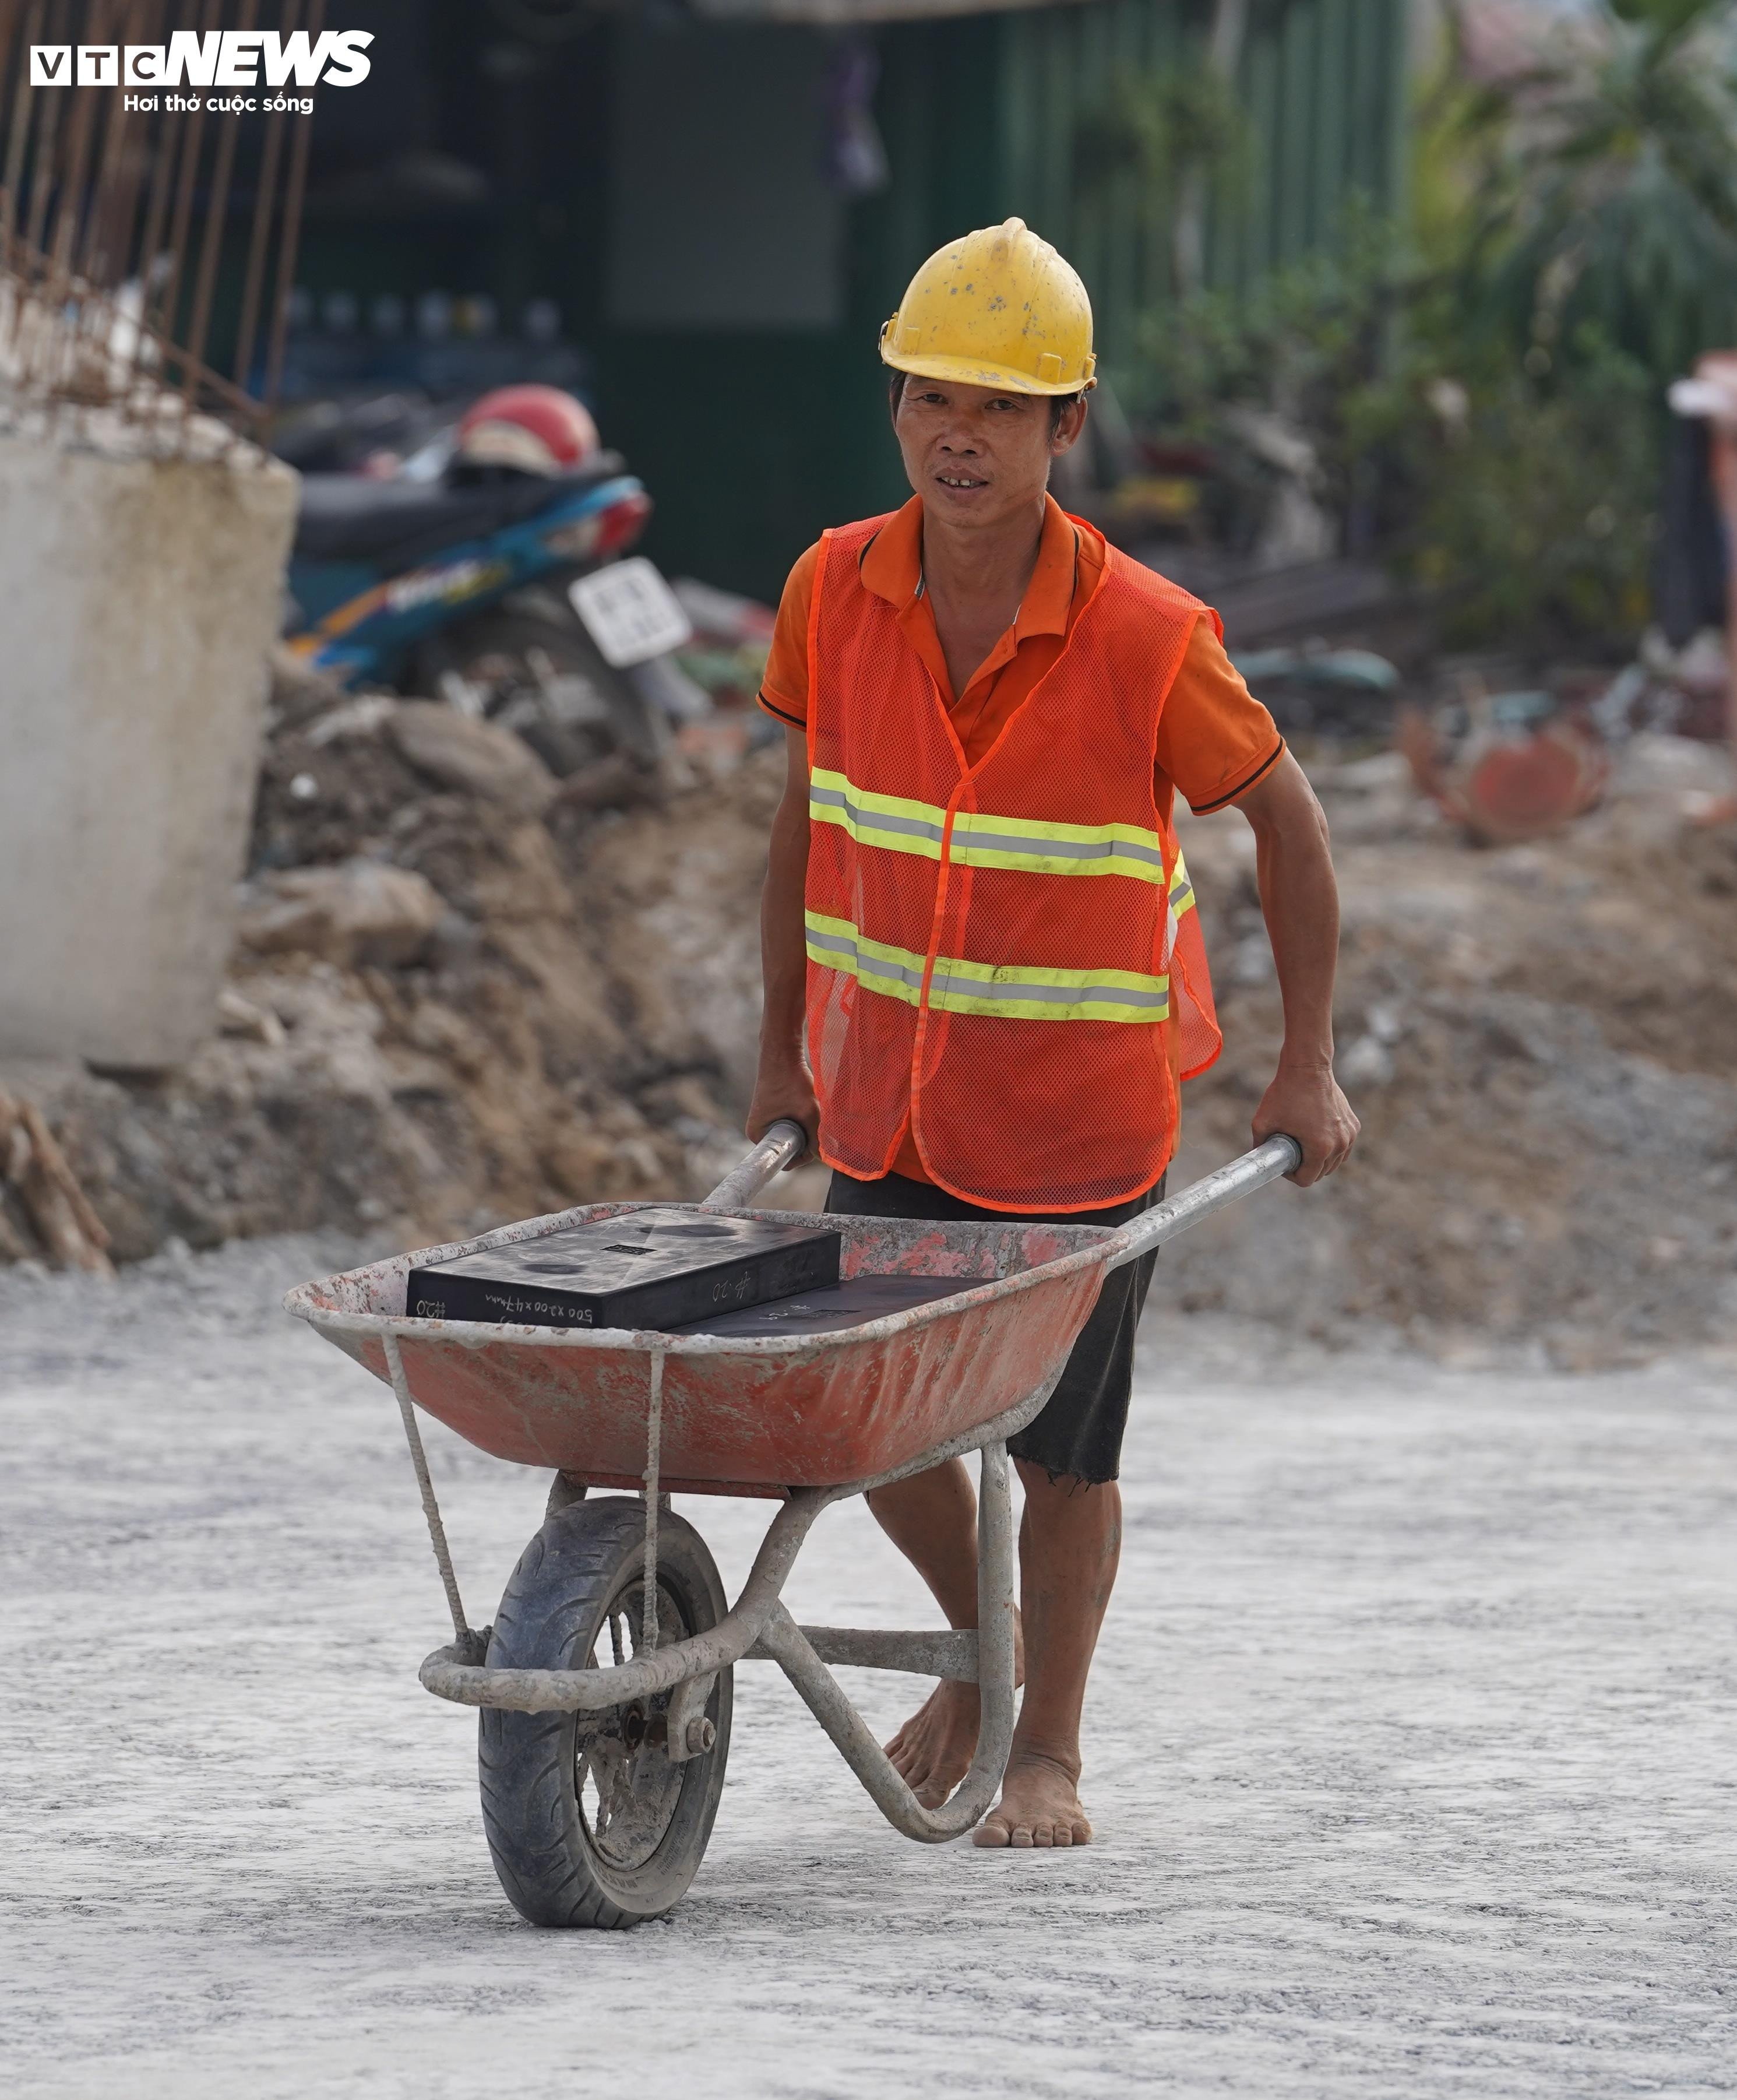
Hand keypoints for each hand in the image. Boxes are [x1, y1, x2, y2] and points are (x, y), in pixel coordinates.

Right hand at [746, 1056, 819, 1167]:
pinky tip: (807, 1104)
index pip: (785, 1160)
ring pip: (794, 1135)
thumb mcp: (809, 1112)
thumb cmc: (791, 1081)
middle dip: (807, 1140)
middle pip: (790, 1148)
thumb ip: (818, 1138)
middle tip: (816, 1121)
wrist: (782, 1053)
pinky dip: (803, 1119)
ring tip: (810, 1109)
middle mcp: (758, 1131)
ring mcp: (766, 1122)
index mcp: (757, 1135)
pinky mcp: (773, 1112)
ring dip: (807, 1128)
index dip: (804, 1155)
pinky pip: (793, 1125)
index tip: (815, 1141)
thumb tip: (827, 1157)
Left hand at [1253, 1059, 1358, 1186]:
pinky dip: (1332, 1147)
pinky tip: (1317, 1137)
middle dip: (1305, 1167)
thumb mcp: (1262, 1122)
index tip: (1283, 1163)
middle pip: (1321, 1173)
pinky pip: (1343, 1147)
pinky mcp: (1354, 1125)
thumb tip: (1257, 1160)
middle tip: (1291, 1153)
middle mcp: (1340, 1144)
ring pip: (1334, 1162)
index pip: (1306, 1180)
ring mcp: (1349, 1135)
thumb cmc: (1285, 1093)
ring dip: (1319, 1159)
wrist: (1308, 1068)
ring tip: (1303, 1144)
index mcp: (1320, 1148)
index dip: (1291, 1175)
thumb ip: (1258, 1145)